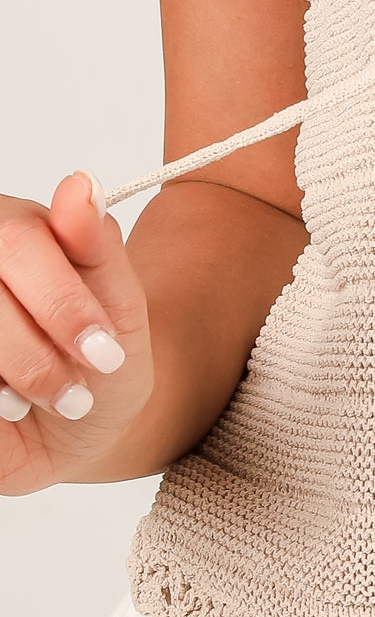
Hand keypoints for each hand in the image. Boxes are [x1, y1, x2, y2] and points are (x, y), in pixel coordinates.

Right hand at [0, 171, 154, 493]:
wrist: (77, 432)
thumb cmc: (99, 361)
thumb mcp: (121, 305)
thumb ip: (98, 246)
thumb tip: (81, 184)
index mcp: (19, 227)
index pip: (22, 240)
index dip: (62, 301)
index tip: (103, 350)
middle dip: (43, 345)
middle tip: (81, 385)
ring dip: (22, 373)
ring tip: (58, 397)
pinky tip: (11, 406)